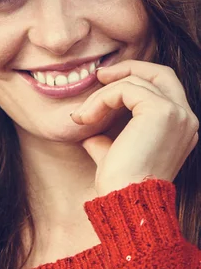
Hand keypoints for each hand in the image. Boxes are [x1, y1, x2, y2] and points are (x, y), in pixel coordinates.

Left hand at [70, 60, 198, 195]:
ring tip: (82, 116)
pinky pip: (125, 89)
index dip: (134, 78)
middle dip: (128, 68)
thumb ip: (106, 136)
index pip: (163, 88)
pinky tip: (86, 118)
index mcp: (180, 128)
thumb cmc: (119, 183)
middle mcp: (186, 119)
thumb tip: (86, 126)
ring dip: (102, 94)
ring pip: (135, 81)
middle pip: (160, 73)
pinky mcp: (161, 111)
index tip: (103, 83)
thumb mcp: (112, 153)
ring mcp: (177, 113)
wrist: (126, 199)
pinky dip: (101, 99)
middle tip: (99, 75)